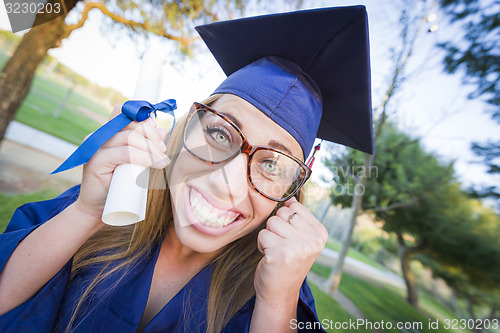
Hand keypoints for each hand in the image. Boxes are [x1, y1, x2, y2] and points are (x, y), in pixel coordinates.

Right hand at [75, 104, 170, 222]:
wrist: (99, 207)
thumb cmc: (119, 184)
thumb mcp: (137, 161)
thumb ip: (147, 145)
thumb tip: (162, 128)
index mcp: (109, 133)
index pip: (123, 112)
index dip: (143, 118)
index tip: (159, 134)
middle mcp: (100, 136)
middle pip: (131, 125)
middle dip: (153, 136)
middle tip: (164, 152)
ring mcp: (96, 147)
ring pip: (129, 138)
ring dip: (151, 149)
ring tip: (163, 161)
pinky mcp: (95, 161)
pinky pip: (125, 153)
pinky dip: (143, 157)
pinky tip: (155, 163)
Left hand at [254, 197, 327, 306]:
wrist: (280, 292)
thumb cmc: (287, 263)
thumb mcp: (300, 240)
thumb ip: (297, 218)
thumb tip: (290, 198)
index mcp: (320, 234)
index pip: (296, 207)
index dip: (286, 220)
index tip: (290, 237)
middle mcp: (313, 240)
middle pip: (283, 213)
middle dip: (276, 227)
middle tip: (281, 246)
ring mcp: (298, 246)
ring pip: (272, 222)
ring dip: (268, 236)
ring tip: (275, 251)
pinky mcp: (281, 252)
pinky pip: (263, 234)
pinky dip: (261, 245)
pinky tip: (269, 256)